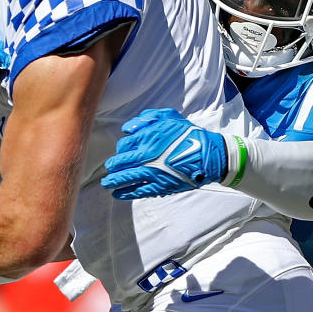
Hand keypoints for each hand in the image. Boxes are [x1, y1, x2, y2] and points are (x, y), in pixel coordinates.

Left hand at [101, 108, 227, 199]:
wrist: (206, 154)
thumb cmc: (188, 134)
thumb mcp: (168, 117)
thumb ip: (147, 119)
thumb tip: (127, 128)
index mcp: (147, 138)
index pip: (124, 145)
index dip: (120, 150)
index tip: (121, 153)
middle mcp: (146, 156)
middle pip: (120, 163)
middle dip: (113, 167)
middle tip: (108, 169)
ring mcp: (151, 172)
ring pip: (125, 178)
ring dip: (113, 181)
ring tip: (106, 184)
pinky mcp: (159, 186)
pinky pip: (138, 191)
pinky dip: (125, 193)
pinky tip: (117, 194)